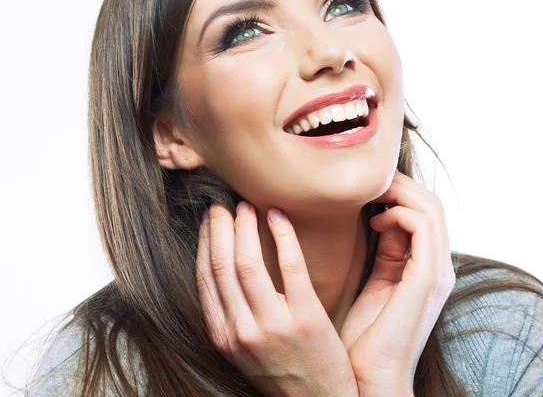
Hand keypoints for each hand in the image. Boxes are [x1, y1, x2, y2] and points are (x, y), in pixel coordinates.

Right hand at [196, 202, 359, 396]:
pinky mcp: (306, 319)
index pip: (205, 278)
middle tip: (222, 202)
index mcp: (224, 337)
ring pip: (248, 263)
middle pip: (222, 265)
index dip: (203, 242)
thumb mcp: (246, 351)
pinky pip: (290, 266)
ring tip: (247, 205)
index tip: (207, 219)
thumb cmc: (283, 372)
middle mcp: (242, 331)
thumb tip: (225, 269)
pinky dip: (282, 235)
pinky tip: (278, 216)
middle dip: (218, 227)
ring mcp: (273, 326)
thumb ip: (233, 315)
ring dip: (244, 227)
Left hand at [339, 171, 455, 393]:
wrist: (371, 377)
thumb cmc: (366, 334)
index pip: (425, 211)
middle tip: (370, 178)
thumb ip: (385, 250)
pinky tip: (373, 221)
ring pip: (432, 210)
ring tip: (371, 191)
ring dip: (400, 192)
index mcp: (426, 266)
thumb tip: (377, 216)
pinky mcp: (427, 280)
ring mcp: (437, 273)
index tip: (366, 185)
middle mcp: (438, 266)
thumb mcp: (375, 280)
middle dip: (401, 184)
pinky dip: (399, 214)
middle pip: (432, 204)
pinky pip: (423, 229)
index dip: (398, 190)